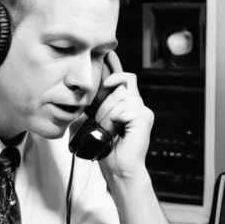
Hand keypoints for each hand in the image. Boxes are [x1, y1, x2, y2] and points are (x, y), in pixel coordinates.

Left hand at [93, 51, 152, 177]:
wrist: (118, 169)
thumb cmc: (107, 149)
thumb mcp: (95, 121)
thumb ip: (92, 106)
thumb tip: (80, 94)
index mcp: (126, 104)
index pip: (123, 78)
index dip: (115, 67)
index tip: (108, 54)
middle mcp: (137, 104)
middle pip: (118, 86)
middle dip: (104, 105)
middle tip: (102, 124)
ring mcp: (142, 110)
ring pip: (119, 97)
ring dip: (108, 114)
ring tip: (109, 130)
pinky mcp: (144, 118)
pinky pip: (124, 108)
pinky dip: (115, 120)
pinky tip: (116, 131)